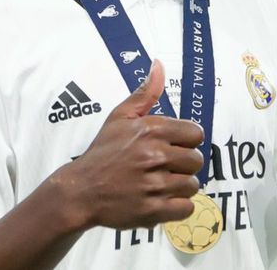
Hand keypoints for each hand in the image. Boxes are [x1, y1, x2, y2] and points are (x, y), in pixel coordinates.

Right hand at [56, 60, 204, 229]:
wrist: (80, 191)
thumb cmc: (103, 152)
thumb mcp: (120, 118)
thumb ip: (145, 93)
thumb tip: (159, 65)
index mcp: (151, 131)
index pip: (196, 134)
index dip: (187, 141)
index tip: (173, 147)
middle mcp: (155, 156)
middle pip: (196, 160)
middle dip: (184, 165)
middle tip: (165, 168)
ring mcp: (154, 185)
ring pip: (192, 185)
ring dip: (180, 186)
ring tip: (161, 184)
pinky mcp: (152, 210)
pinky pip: (186, 208)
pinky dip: (178, 207)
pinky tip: (163, 200)